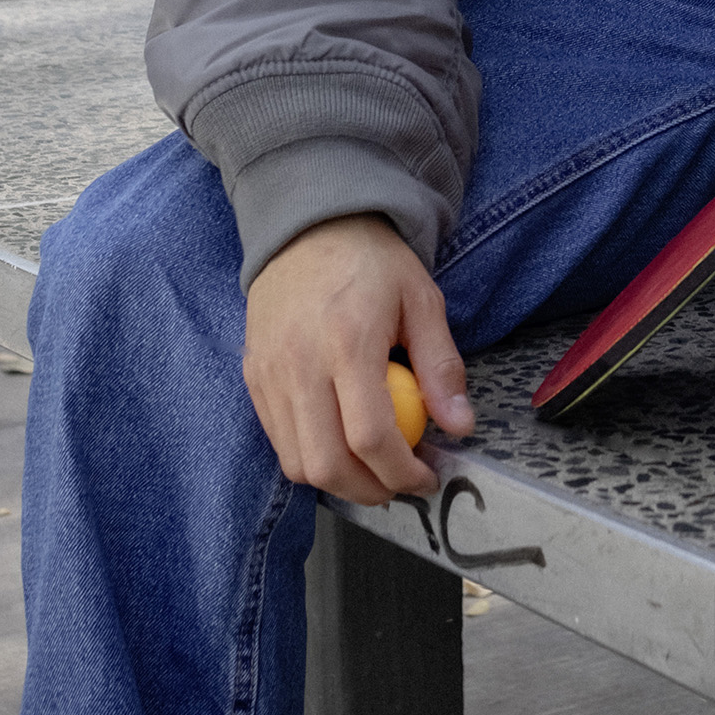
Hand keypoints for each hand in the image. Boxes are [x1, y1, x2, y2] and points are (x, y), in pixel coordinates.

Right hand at [242, 214, 474, 505]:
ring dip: (339, 482)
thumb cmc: (370, 260)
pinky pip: (277, 440)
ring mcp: (269, 373)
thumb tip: (460, 426)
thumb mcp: (422, 300)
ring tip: (373, 469)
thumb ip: (441, 367)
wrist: (308, 224)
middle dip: (371, 491)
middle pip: (328, 464)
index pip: (371, 437)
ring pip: (297, 462)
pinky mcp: (254, 376)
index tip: (427, 477)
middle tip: (401, 484)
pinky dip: (311, 457)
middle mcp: (299, 363)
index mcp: (348, 342)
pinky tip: (340, 443)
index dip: (403, 473)